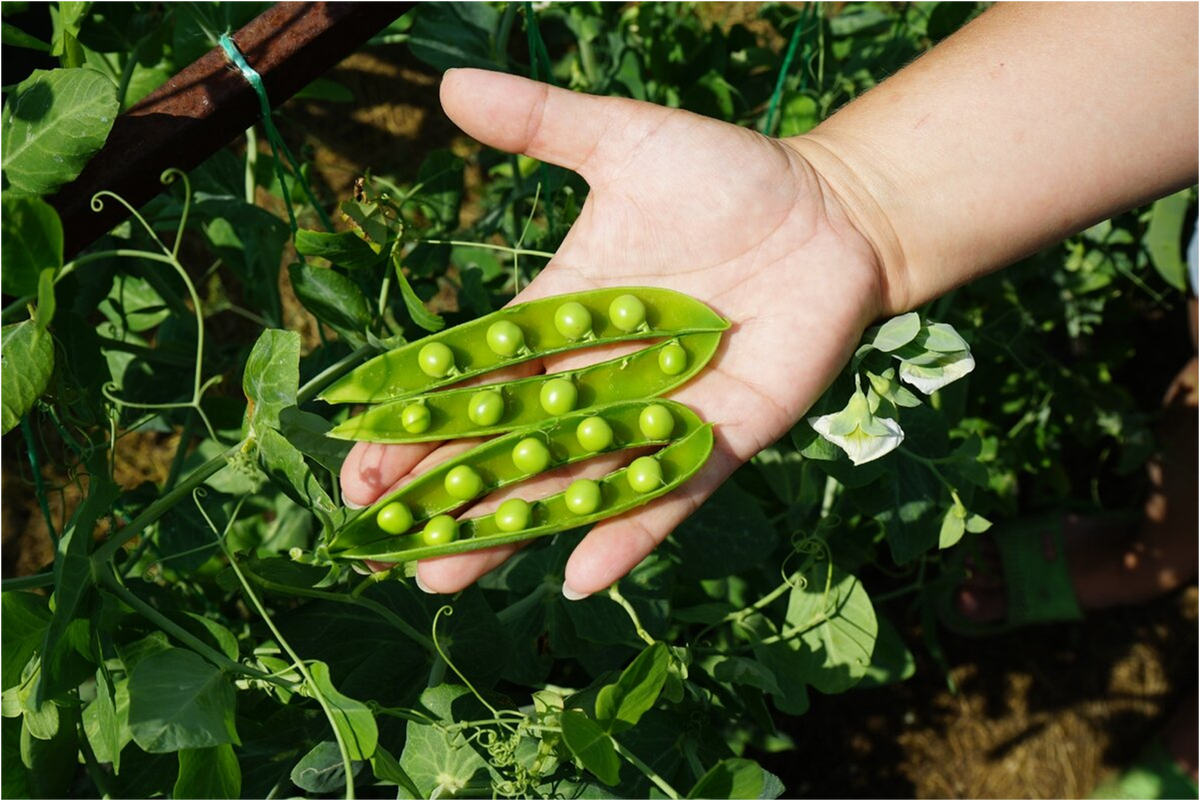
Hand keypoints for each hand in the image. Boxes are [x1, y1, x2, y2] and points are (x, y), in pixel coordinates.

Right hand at [340, 68, 886, 597]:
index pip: (472, 379)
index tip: (361, 464)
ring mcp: (658, 413)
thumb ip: (541, 124)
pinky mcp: (721, 436)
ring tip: (445, 577)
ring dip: (512, 530)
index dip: (417, 422)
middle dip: (447, 495)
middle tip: (383, 545)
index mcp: (560, 316)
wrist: (832, 211)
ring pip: (572, 482)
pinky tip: (579, 576)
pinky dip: (628, 531)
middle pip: (507, 446)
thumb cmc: (728, 176)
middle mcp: (598, 378)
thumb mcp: (625, 142)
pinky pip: (669, 492)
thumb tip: (448, 84)